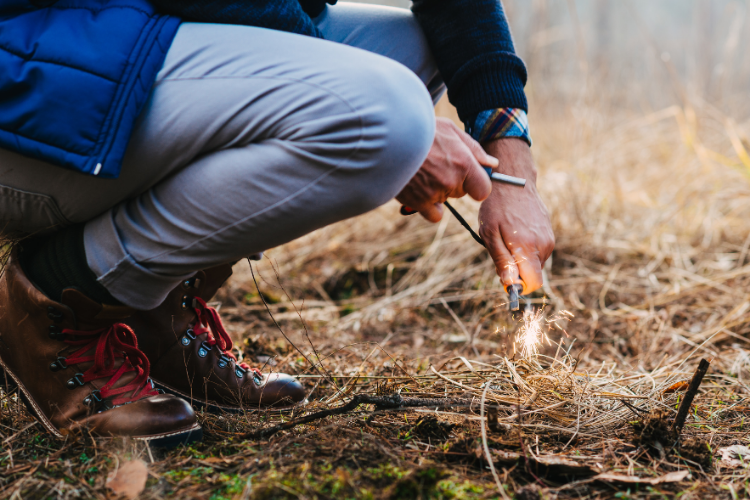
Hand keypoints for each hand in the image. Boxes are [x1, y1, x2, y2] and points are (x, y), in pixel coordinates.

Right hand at [396, 117, 494, 221]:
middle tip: (436, 164)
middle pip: (461, 192)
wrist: (384, 136)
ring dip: (437, 190)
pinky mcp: (419, 203)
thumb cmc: (418, 128)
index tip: (470, 178)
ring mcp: (434, 194)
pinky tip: (420, 189)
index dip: (477, 184)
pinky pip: (434, 214)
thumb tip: (492, 164)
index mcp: (463, 162)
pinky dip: (429, 206)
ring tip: (421, 171)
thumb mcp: (449, 129)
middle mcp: (451, 180)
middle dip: (453, 182)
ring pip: (446, 200)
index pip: (483, 189)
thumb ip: (473, 148)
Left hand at [478, 138, 553, 293]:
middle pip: (534, 273)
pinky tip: (517, 230)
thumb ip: (502, 262)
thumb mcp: (490, 235)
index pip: (534, 283)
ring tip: (508, 236)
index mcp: (528, 248)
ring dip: (522, 257)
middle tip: (502, 250)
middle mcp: (543, 244)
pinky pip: (538, 249)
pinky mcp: (549, 230)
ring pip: (536, 262)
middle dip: (518, 270)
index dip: (520, 286)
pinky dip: (527, 247)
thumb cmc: (496, 209)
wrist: (513, 181)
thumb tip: (511, 285)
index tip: (507, 277)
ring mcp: (549, 237)